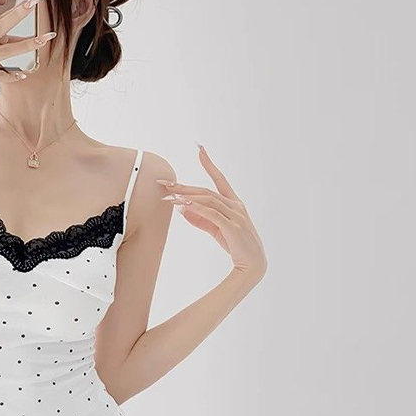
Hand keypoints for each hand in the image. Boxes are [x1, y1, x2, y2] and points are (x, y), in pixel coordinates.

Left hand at [156, 144, 267, 282]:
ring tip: (169, 198)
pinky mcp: (233, 227)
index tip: (200, 149)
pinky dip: (198, 208)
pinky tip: (185, 205)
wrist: (251, 266)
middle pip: (206, 190)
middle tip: (164, 183)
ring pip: (208, 200)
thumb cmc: (235, 245)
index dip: (209, 164)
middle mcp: (236, 205)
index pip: (220, 179)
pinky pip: (213, 214)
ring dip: (187, 197)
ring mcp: (236, 215)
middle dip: (184, 186)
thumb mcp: (215, 229)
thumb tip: (180, 208)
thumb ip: (199, 218)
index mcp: (234, 202)